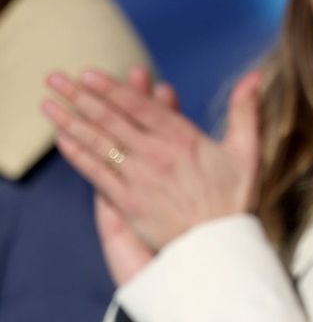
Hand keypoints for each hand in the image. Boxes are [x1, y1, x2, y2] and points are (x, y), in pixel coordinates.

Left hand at [43, 69, 261, 253]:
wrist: (220, 248)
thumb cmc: (236, 199)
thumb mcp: (248, 150)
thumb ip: (246, 111)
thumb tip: (254, 76)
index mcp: (185, 139)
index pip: (141, 107)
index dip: (113, 88)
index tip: (89, 73)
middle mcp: (157, 155)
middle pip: (113, 120)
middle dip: (81, 96)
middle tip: (56, 78)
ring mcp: (139, 179)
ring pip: (99, 143)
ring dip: (71, 120)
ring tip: (49, 102)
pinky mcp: (128, 202)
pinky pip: (96, 173)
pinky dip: (78, 155)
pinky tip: (63, 139)